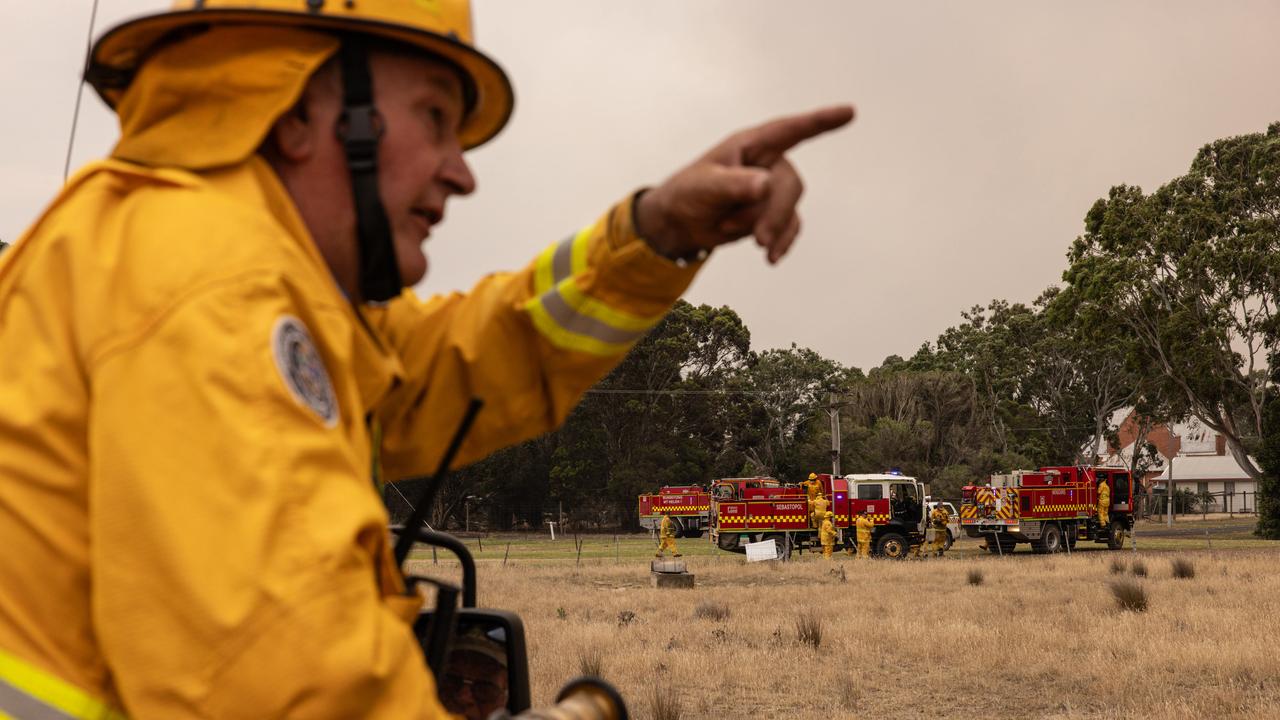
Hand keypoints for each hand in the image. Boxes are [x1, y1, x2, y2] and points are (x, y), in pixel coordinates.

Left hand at [635, 105, 854, 263]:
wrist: (681, 222)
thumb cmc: (689, 192)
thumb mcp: (705, 186)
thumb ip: (734, 184)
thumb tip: (766, 184)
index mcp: (752, 145)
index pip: (791, 130)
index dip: (821, 121)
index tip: (849, 112)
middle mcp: (768, 163)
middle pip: (790, 185)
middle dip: (772, 213)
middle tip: (754, 237)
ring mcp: (773, 189)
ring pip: (789, 209)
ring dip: (768, 228)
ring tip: (741, 237)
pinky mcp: (773, 213)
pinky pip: (790, 227)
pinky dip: (781, 242)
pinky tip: (771, 257)